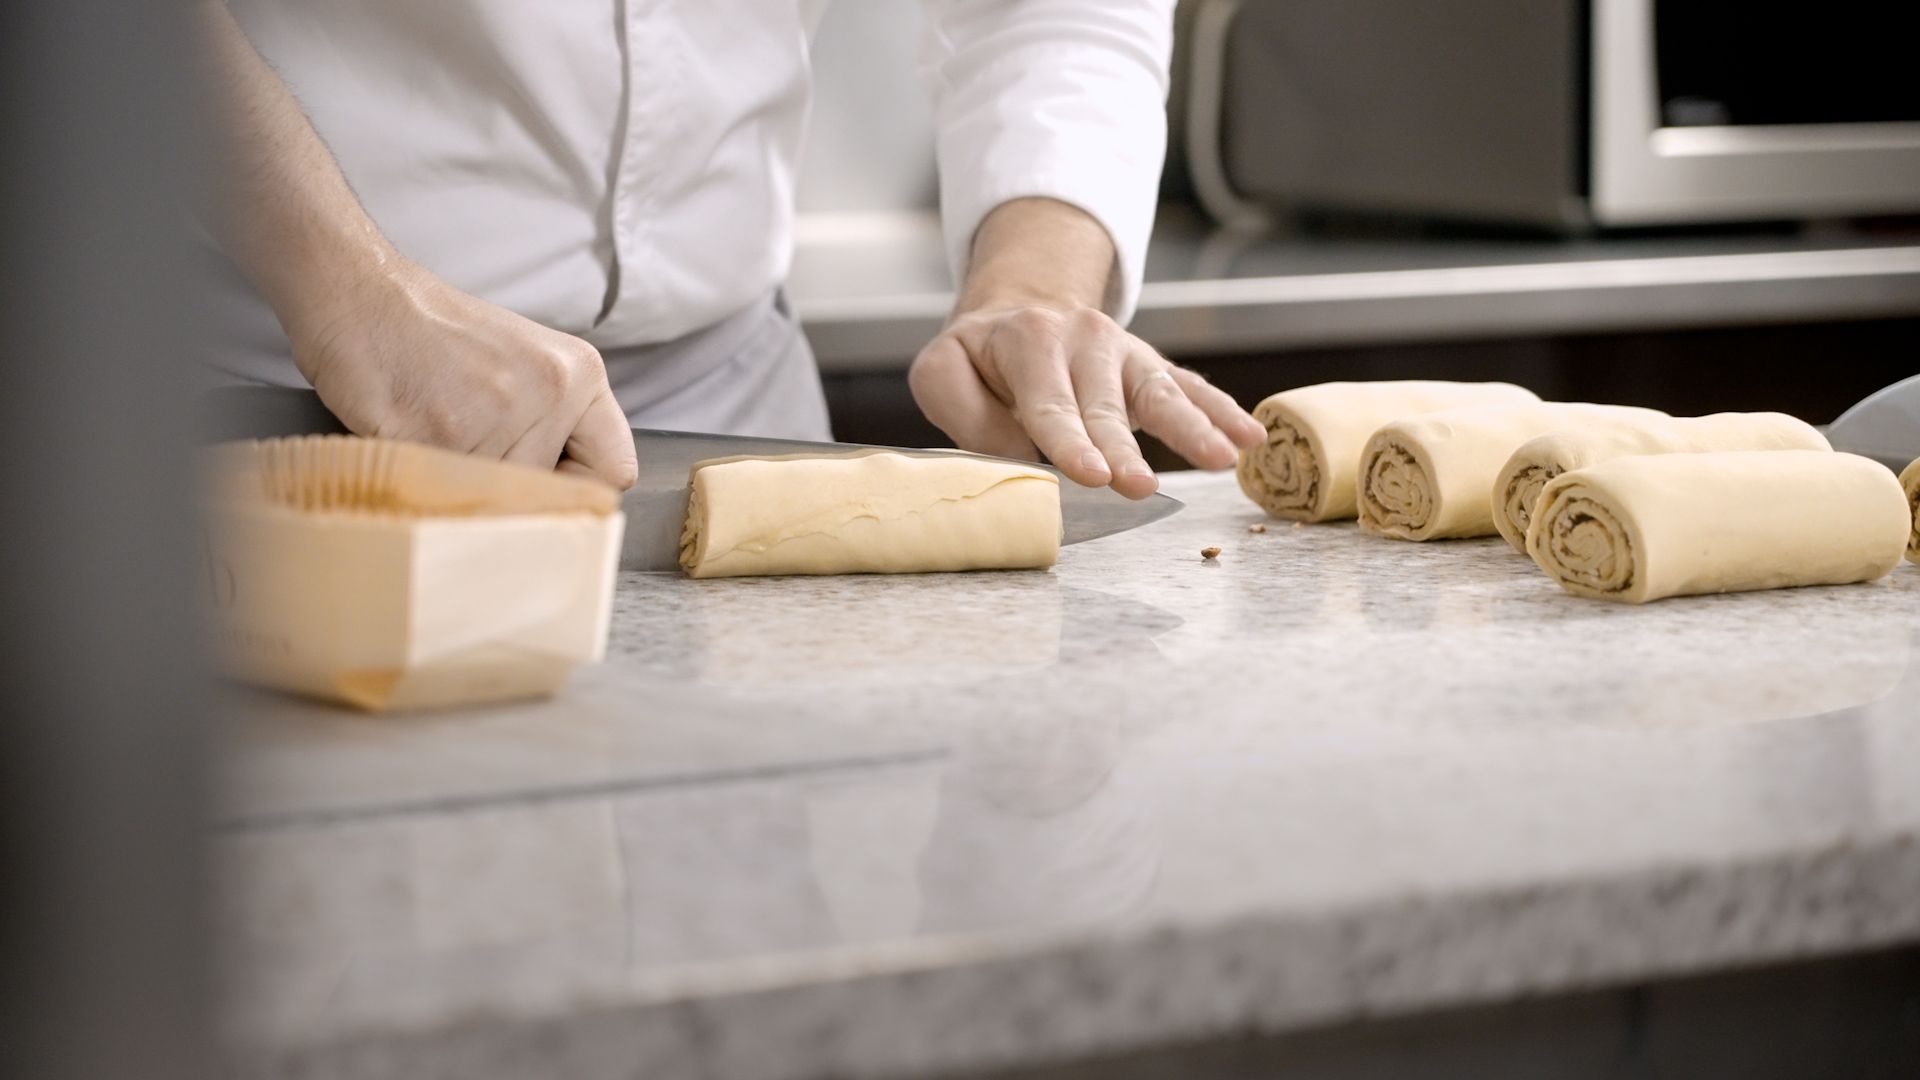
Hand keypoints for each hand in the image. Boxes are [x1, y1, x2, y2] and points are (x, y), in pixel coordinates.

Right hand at [288, 261, 638, 489]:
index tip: (545, 482)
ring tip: (433, 430)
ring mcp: (493, 416)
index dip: (577, 490)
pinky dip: (425, 481)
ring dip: (462, 484)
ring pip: (496, 502)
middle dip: (509, 488)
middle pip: (549, 498)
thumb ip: (557, 425)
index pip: (615, 472)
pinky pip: (445, 495)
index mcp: (579, 375)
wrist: (359, 294)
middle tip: (468, 441)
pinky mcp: (436, 437)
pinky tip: (409, 434)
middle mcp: (549, 393)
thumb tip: (567, 505)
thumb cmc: (435, 334)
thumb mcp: (526, 364)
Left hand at [909, 303, 1264, 498]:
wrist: (1019, 308)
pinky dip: (1223, 412)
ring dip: (1192, 429)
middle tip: (1140, 488)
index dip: (1070, 441)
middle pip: (1106, 406)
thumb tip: (1015, 458)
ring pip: (1162, 392)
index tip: (1090, 476)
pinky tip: (1251, 438)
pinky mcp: (1151, 367)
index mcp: (1029, 341)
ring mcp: (1126, 352)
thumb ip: (967, 414)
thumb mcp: (943, 372)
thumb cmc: (979, 357)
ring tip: (1222, 460)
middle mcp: (1084, 339)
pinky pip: (1192, 388)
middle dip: (1124, 449)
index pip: (1050, 403)